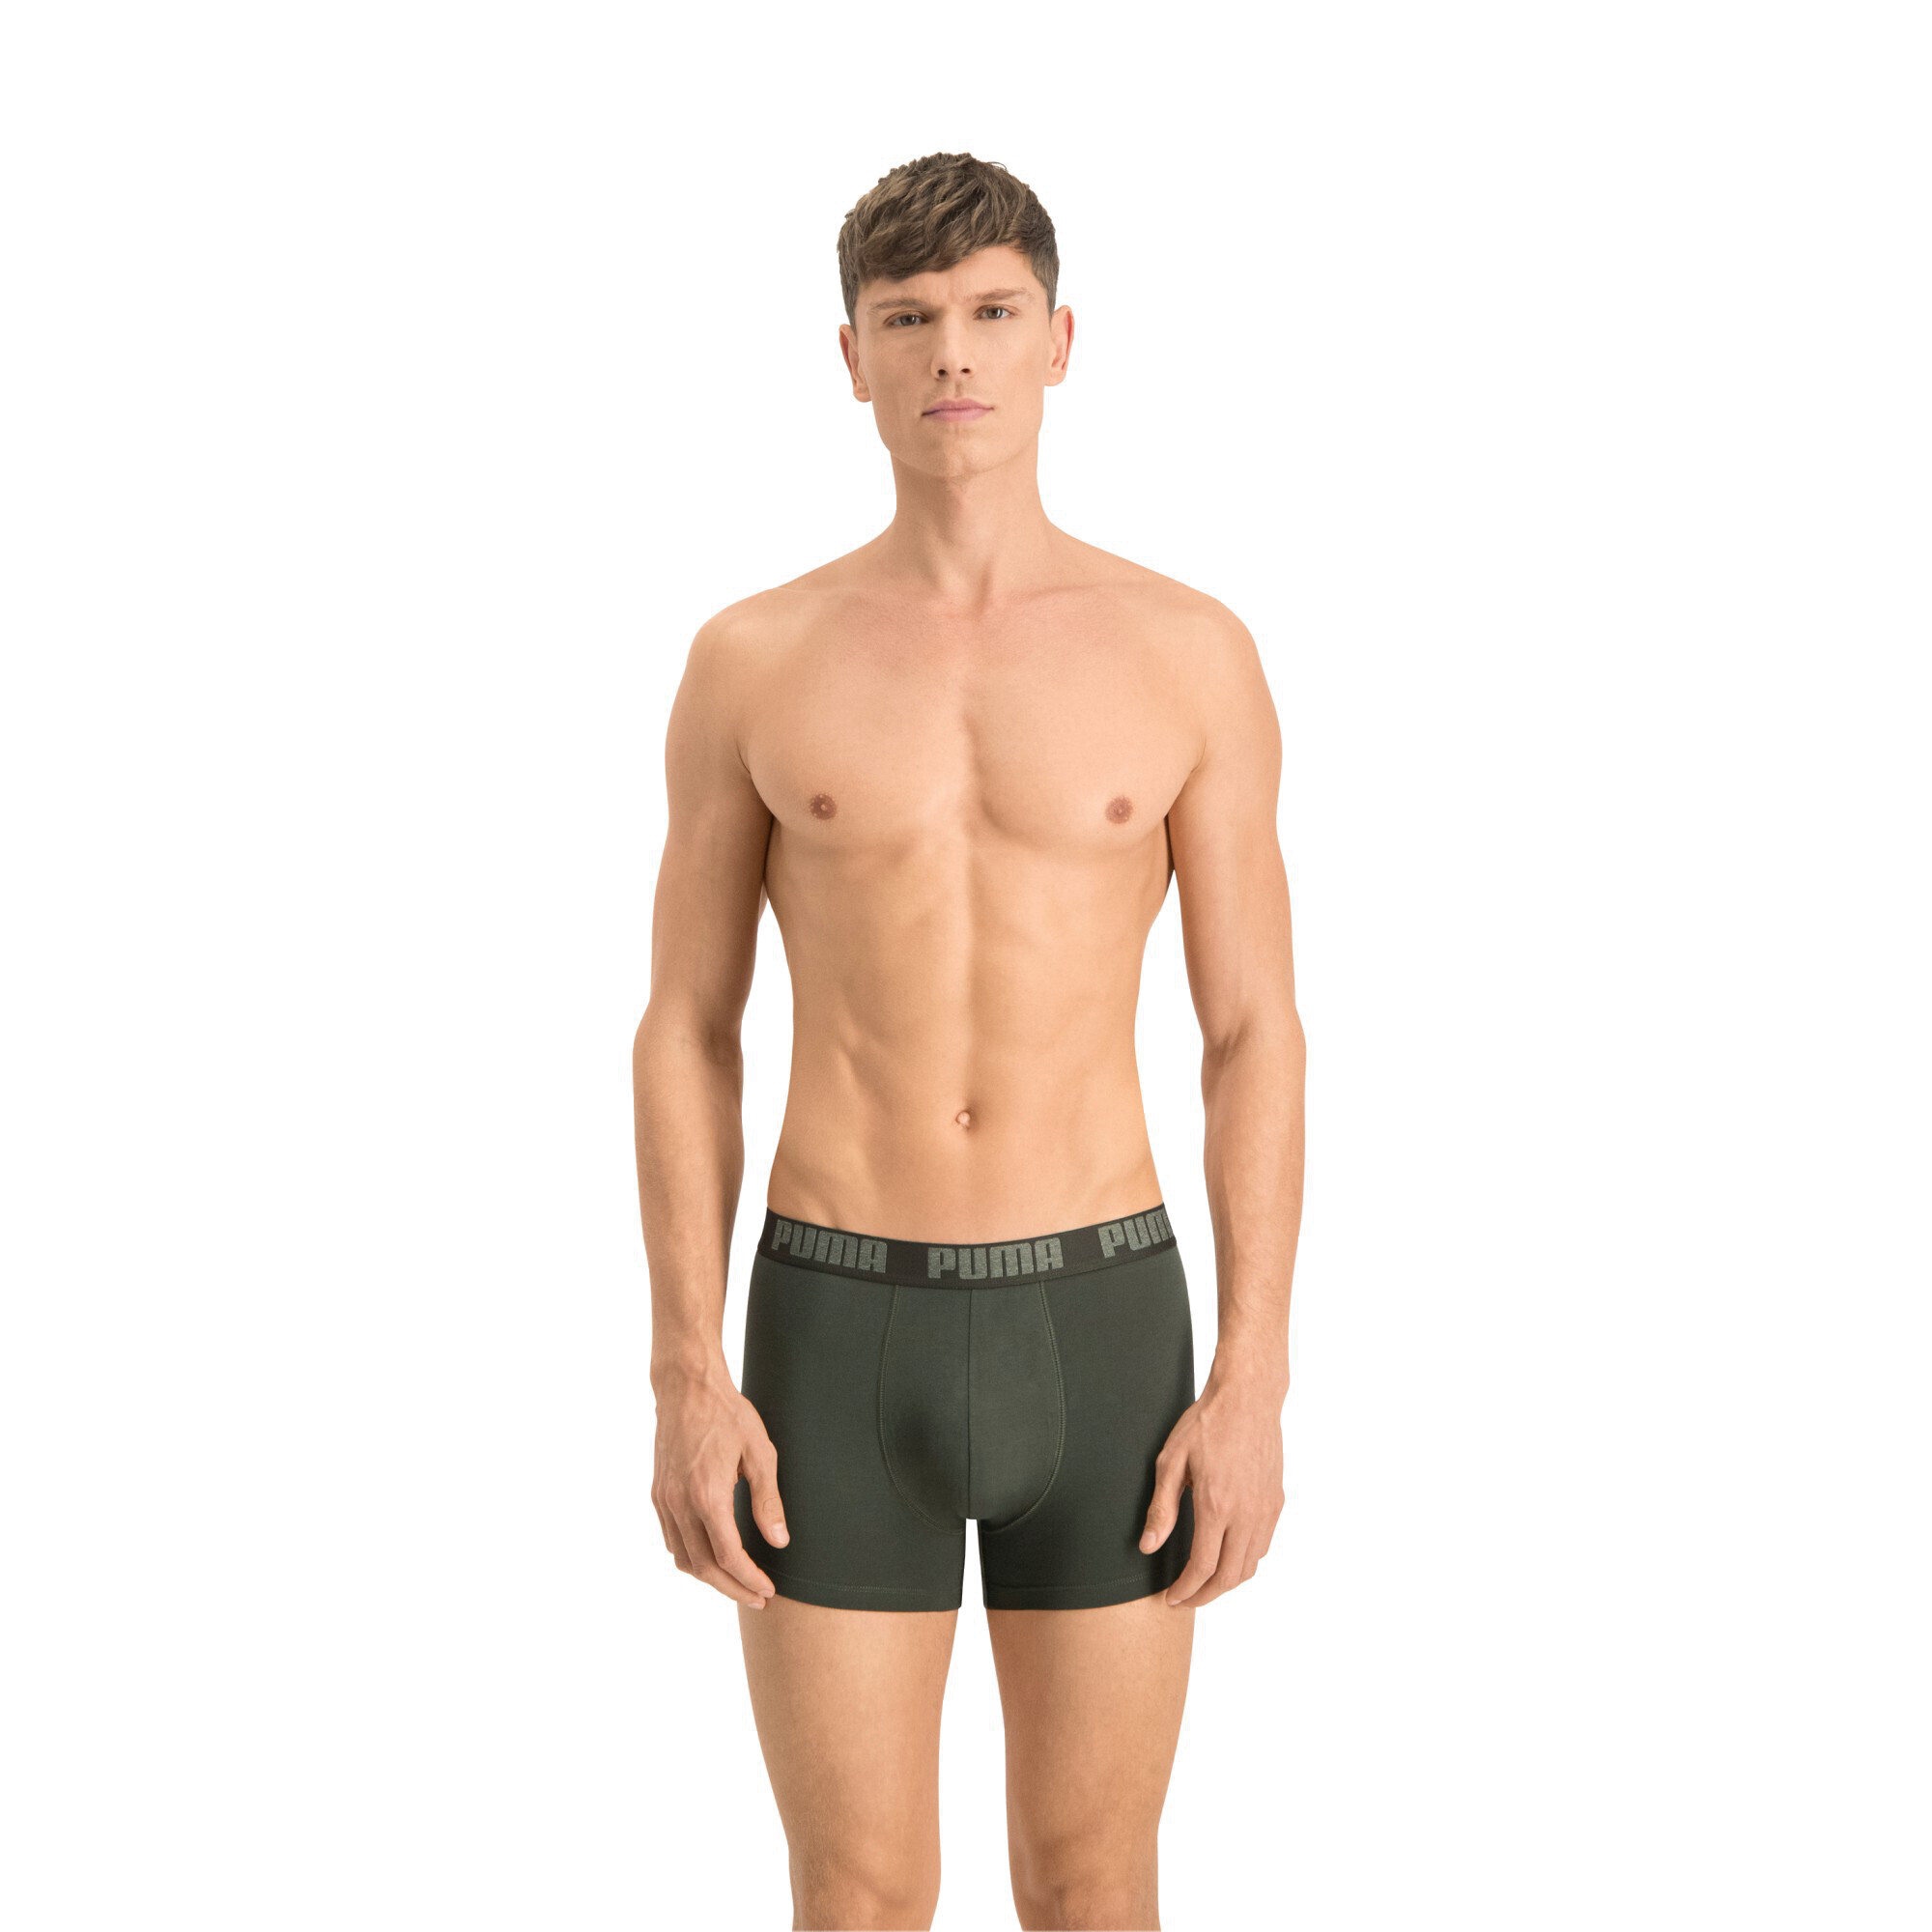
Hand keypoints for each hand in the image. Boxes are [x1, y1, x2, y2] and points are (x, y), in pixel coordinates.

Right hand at [651, 1362, 788, 1607]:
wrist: (686, 1387)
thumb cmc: (728, 1415)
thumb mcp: (759, 1453)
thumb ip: (768, 1501)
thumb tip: (779, 1542)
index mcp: (708, 1496)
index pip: (729, 1557)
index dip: (750, 1579)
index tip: (768, 1590)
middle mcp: (680, 1504)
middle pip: (704, 1567)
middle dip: (732, 1588)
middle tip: (757, 1598)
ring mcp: (664, 1501)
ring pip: (683, 1558)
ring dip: (710, 1578)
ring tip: (736, 1583)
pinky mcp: (658, 1494)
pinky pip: (671, 1539)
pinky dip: (691, 1558)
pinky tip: (710, 1556)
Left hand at [1139, 1364, 1286, 1606]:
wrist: (1247, 1398)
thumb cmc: (1205, 1424)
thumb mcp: (1171, 1461)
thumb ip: (1161, 1507)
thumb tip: (1149, 1547)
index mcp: (1216, 1506)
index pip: (1202, 1568)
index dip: (1185, 1590)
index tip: (1170, 1598)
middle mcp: (1246, 1514)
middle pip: (1229, 1577)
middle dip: (1204, 1596)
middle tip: (1184, 1599)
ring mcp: (1265, 1510)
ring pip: (1250, 1566)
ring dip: (1226, 1582)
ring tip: (1203, 1583)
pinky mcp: (1275, 1502)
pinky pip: (1263, 1546)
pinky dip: (1244, 1562)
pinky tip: (1226, 1556)